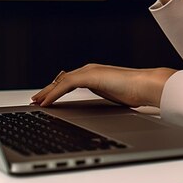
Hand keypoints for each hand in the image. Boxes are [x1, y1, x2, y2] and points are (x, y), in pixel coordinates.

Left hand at [30, 64, 176, 107]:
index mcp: (96, 74)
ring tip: (37, 102)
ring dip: (47, 92)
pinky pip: (66, 84)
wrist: (145, 85)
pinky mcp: (90, 75)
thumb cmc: (135, 92)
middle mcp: (90, 70)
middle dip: (48, 90)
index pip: (70, 81)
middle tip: (36, 100)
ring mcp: (90, 71)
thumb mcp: (115, 96)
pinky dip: (54, 93)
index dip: (56, 90)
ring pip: (61, 81)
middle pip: (62, 80)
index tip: (46, 99)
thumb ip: (104, 97)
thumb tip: (97, 112)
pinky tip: (47, 102)